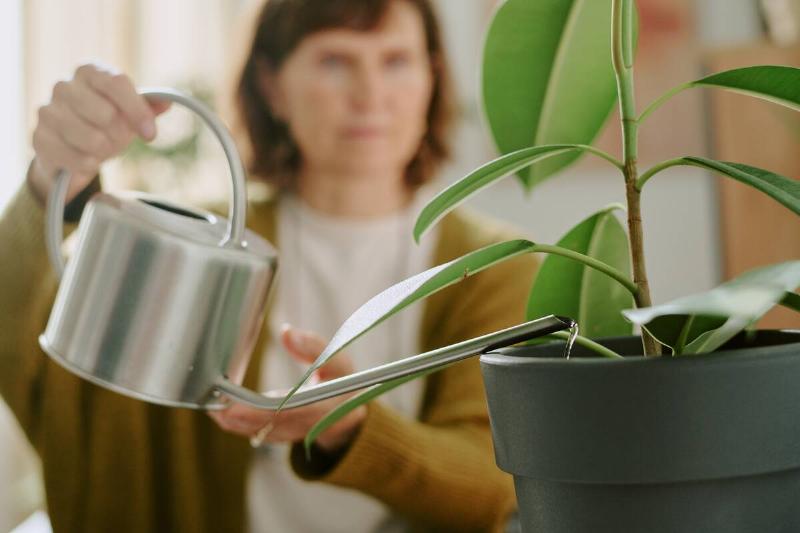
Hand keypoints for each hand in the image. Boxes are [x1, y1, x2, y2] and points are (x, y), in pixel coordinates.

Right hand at [29, 63, 171, 202]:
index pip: (117, 83)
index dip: (138, 111)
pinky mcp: (39, 138)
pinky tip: (87, 160)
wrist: (71, 149)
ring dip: (104, 151)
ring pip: (91, 139)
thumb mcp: (131, 113)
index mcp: (89, 71)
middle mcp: (64, 86)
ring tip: (101, 148)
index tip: (150, 135)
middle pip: (106, 113)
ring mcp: (47, 111)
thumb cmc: (106, 124)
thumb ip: (150, 105)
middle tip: (117, 139)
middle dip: (119, 134)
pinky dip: (88, 165)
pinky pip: (76, 158)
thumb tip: (167, 102)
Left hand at [209, 325, 367, 452]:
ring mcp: (295, 435)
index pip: (292, 412)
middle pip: (271, 426)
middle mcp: (310, 428)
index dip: (262, 411)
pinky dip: (238, 424)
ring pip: (261, 433)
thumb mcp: (338, 361)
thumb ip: (314, 346)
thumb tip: (286, 332)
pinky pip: (258, 432)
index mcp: (328, 410)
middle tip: (213, 403)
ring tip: (210, 404)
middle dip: (240, 417)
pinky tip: (219, 410)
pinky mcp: (283, 436)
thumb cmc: (345, 383)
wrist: (351, 417)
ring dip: (233, 421)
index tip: (237, 403)